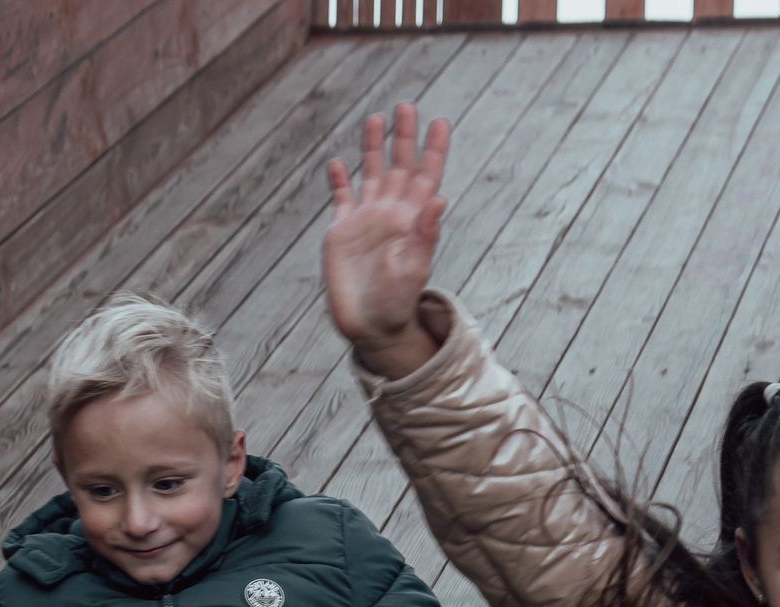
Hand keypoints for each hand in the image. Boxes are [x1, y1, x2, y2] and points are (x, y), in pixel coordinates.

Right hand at [324, 103, 451, 380]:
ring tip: (375, 118)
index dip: (433, 150)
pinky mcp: (342, 233)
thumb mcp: (413, 269)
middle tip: (407, 105)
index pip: (426, 177)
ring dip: (373, 148)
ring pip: (372, 174)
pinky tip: (338, 163)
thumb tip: (441, 199)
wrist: (370, 327)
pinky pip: (341, 199)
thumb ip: (425, 235)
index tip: (440, 122)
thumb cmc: (397, 304)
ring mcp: (366, 221)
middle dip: (403, 136)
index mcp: (413, 221)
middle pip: (399, 167)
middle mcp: (391, 215)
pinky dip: (339, 181)